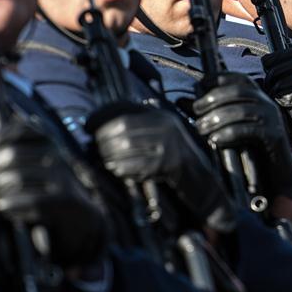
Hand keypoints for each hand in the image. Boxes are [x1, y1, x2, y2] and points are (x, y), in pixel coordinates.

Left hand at [0, 116, 105, 265]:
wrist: (79, 214)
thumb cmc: (45, 186)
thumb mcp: (33, 162)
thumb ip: (10, 146)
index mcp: (48, 142)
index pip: (21, 129)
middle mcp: (56, 155)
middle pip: (13, 154)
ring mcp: (61, 176)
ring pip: (18, 177)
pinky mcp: (63, 198)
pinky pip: (32, 199)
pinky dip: (12, 204)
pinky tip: (2, 207)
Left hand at [90, 104, 232, 229]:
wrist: (204, 184)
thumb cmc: (175, 163)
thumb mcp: (161, 137)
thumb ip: (138, 127)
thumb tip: (100, 125)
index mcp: (161, 115)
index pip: (123, 108)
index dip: (101, 116)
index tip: (87, 126)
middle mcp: (166, 125)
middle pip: (121, 127)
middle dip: (103, 140)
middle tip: (97, 150)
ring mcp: (169, 144)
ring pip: (125, 146)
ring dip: (110, 157)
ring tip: (107, 162)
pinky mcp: (170, 163)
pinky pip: (136, 165)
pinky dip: (123, 170)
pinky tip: (119, 172)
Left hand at [193, 73, 291, 200]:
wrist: (279, 174)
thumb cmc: (251, 149)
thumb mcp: (230, 126)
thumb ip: (208, 113)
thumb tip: (181, 101)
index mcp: (257, 97)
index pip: (238, 79)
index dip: (218, 78)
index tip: (200, 85)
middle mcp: (266, 103)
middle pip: (238, 91)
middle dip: (213, 98)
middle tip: (196, 110)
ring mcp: (272, 118)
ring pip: (242, 109)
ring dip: (217, 117)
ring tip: (202, 128)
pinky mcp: (274, 135)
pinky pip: (250, 129)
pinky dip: (229, 133)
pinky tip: (215, 140)